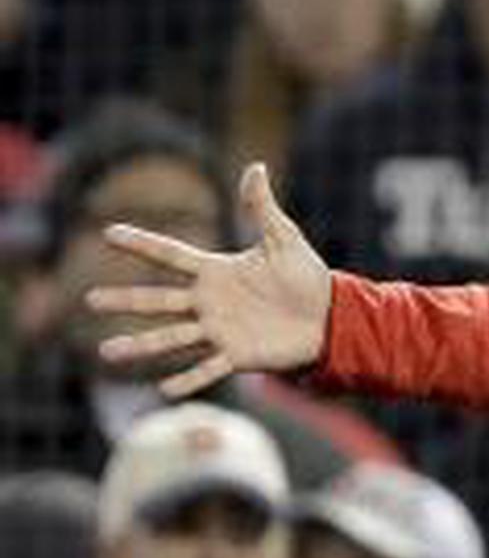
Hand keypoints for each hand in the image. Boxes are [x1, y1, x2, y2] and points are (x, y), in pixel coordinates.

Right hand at [88, 163, 332, 397]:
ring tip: (106, 352)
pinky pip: (208, 369)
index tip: (108, 232)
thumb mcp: (284, 239)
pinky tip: (162, 390)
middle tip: (88, 301)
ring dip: (141, 346)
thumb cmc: (306, 278)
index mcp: (216, 272)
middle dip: (125, 301)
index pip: (170, 255)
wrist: (331, 317)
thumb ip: (262, 208)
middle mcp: (209, 303)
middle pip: (159, 300)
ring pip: (172, 338)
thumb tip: (255, 167)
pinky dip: (188, 380)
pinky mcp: (238, 356)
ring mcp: (220, 331)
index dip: (142, 244)